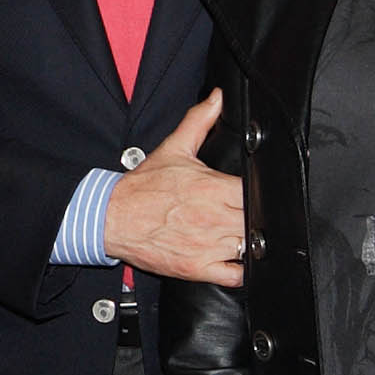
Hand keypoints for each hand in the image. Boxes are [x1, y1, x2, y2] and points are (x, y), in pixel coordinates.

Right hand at [102, 90, 244, 286]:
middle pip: (256, 220)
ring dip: (249, 241)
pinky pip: (234, 275)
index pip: (256, 191)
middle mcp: (213, 218)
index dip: (262, 193)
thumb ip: (199, 122)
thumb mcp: (173, 149)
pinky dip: (240, 269)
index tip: (257, 192)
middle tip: (248, 214)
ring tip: (240, 234)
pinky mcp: (197, 268)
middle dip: (256, 217)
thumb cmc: (142, 188)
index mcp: (212, 188)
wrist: (112, 218)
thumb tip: (216, 99)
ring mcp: (207, 246)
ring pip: (249, 247)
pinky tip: (236, 258)